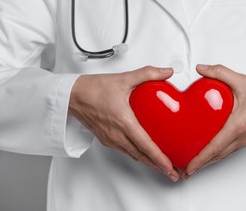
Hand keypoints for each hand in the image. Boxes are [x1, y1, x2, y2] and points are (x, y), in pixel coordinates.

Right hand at [68, 66, 179, 181]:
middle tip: (173, 173)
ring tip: (163, 167)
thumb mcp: (124, 78)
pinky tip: (145, 154)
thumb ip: (148, 73)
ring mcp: (111, 139)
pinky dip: (138, 156)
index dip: (159, 158)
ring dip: (149, 163)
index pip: (145, 145)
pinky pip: (126, 151)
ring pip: (133, 155)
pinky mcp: (107, 139)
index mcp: (123, 121)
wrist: (72, 95)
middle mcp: (116, 134)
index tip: (169, 166)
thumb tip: (167, 72)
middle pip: (141, 156)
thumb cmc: (93, 89)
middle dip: (159, 166)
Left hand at [182, 64, 245, 179]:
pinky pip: (233, 148)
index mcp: (239, 126)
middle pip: (218, 156)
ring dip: (210, 160)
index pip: (214, 147)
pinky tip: (215, 147)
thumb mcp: (242, 80)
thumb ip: (219, 73)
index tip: (189, 168)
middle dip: (201, 165)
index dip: (199, 159)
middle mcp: (243, 136)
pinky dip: (220, 152)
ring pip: (225, 153)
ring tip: (197, 162)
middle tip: (186, 170)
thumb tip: (202, 69)